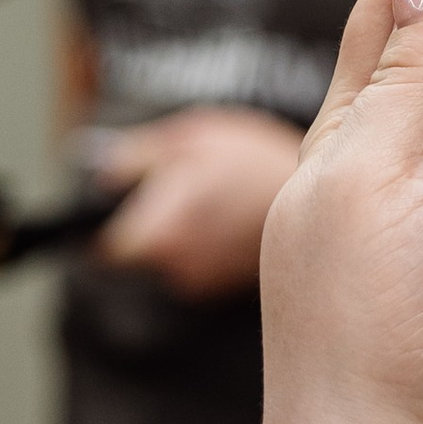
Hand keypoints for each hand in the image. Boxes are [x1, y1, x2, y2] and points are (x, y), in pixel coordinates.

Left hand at [90, 109, 304, 299]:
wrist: (329, 188)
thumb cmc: (250, 159)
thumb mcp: (186, 138)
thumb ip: (130, 158)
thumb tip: (93, 170)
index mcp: (158, 233)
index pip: (107, 249)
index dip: (111, 225)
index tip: (128, 205)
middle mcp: (178, 268)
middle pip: (141, 254)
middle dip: (153, 224)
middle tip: (184, 188)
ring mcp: (206, 281)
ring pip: (173, 259)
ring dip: (184, 234)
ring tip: (214, 198)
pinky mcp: (230, 285)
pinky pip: (202, 264)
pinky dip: (210, 243)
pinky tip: (232, 216)